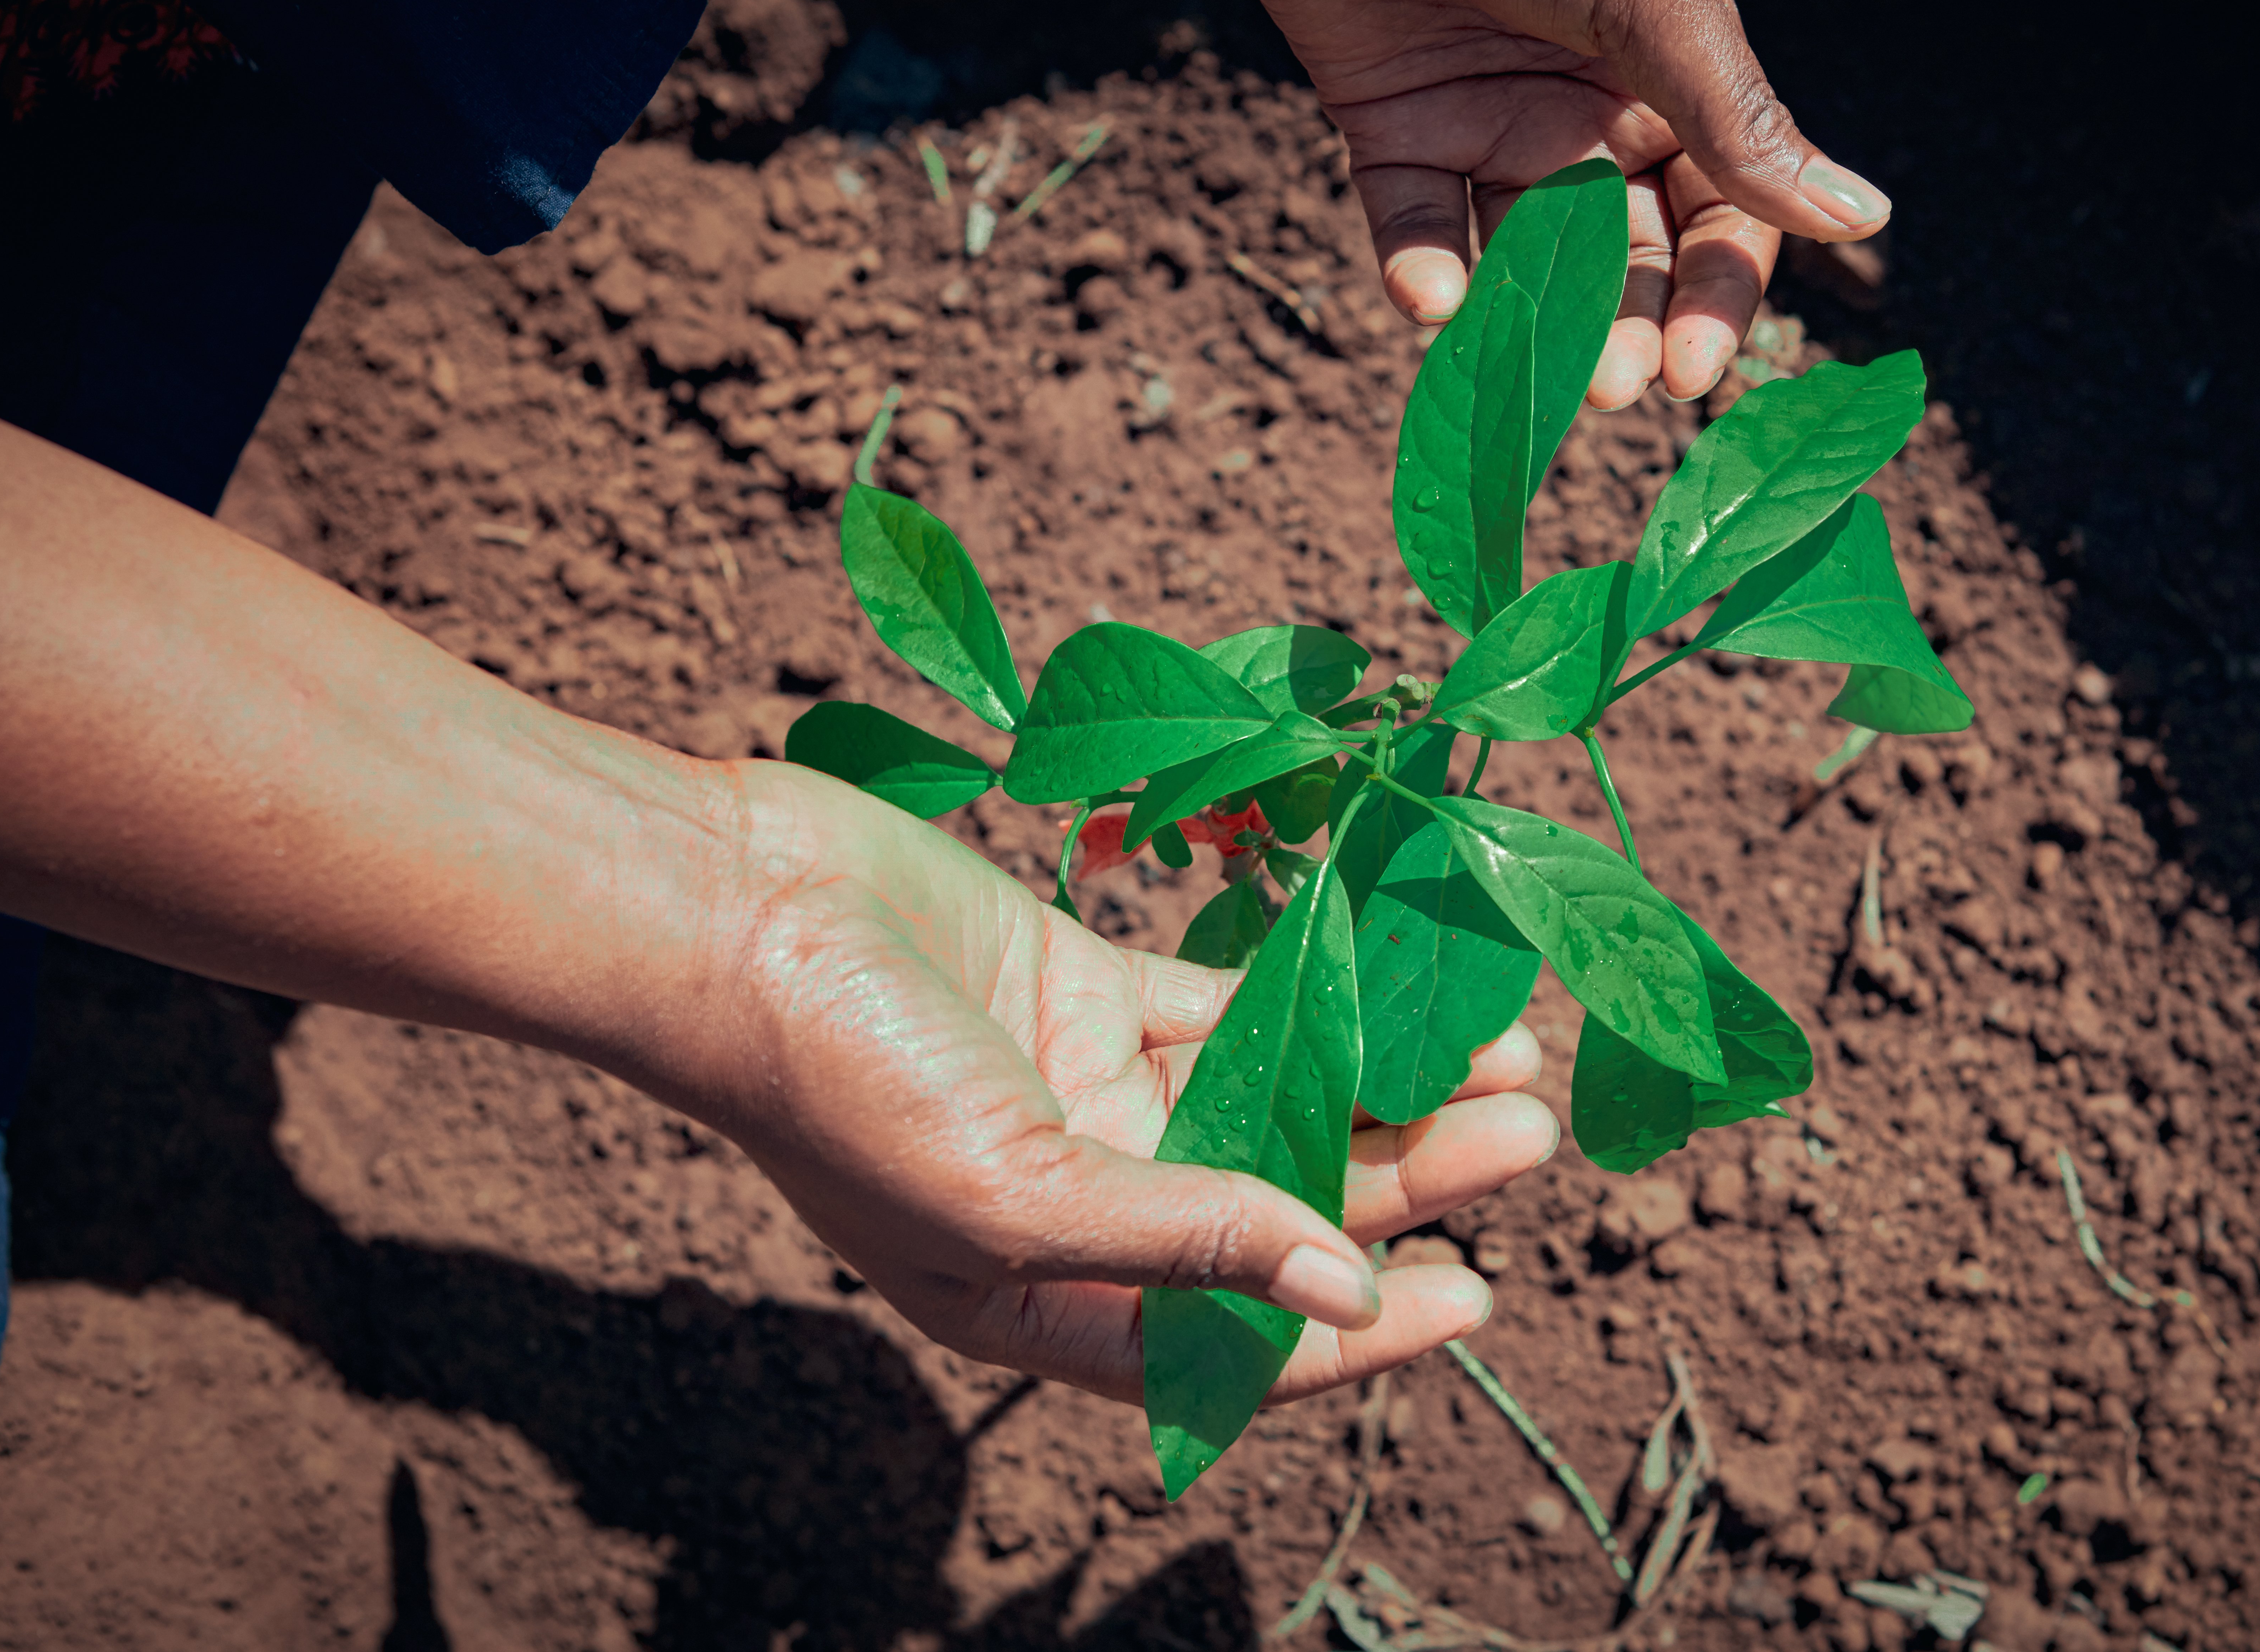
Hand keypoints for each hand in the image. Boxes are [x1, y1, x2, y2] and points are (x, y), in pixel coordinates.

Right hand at [706, 761, 1559, 1402]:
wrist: (733, 914)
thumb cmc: (842, 1082)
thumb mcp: (1016, 1197)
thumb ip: (1184, 1245)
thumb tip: (1344, 1289)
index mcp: (1042, 1299)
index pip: (1235, 1345)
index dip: (1360, 1333)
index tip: (1475, 1300)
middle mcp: (1080, 1203)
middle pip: (1279, 1207)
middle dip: (1409, 1181)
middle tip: (1526, 1138)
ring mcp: (1088, 1090)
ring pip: (1271, 1101)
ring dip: (1382, 1085)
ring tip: (1503, 1059)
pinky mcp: (1087, 987)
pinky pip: (1224, 1007)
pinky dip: (1311, 1001)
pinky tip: (1401, 987)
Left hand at [1216, 0, 1889, 407]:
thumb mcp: (1653, 2)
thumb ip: (1740, 121)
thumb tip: (1861, 220)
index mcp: (1669, 78)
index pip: (1715, 214)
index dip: (1710, 295)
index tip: (1693, 370)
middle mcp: (1582, 112)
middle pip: (1621, 253)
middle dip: (1623, 327)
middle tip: (1614, 388)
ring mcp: (1485, 123)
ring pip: (1519, 255)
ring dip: (1531, 322)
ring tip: (1536, 379)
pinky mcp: (1389, 125)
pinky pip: (1411, 224)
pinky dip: (1421, 274)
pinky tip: (1434, 307)